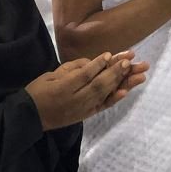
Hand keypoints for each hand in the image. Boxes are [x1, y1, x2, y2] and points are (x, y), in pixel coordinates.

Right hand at [26, 52, 142, 130]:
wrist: (32, 117)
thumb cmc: (39, 91)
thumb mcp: (50, 75)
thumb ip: (70, 69)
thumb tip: (90, 62)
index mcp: (63, 88)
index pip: (84, 75)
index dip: (97, 64)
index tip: (109, 54)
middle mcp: (75, 100)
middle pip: (99, 84)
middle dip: (116, 71)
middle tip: (130, 60)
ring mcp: (83, 109)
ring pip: (105, 94)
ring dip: (123, 83)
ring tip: (138, 74)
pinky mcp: (87, 114)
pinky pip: (103, 106)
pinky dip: (115, 99)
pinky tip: (126, 92)